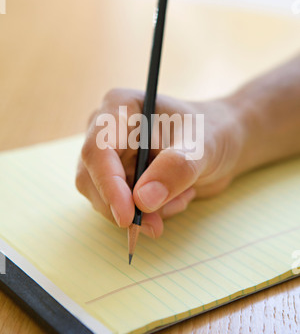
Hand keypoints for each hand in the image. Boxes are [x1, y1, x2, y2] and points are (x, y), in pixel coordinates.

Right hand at [75, 88, 244, 238]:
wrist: (222, 143)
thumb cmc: (212, 132)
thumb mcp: (201, 146)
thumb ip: (175, 169)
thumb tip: (142, 201)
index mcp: (120, 108)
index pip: (98, 149)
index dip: (108, 184)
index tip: (128, 216)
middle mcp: (107, 131)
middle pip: (91, 178)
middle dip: (124, 206)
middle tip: (156, 225)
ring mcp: (111, 156)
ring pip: (104, 198)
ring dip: (142, 212)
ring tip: (181, 196)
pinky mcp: (119, 178)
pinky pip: (121, 208)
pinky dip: (149, 213)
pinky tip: (177, 197)